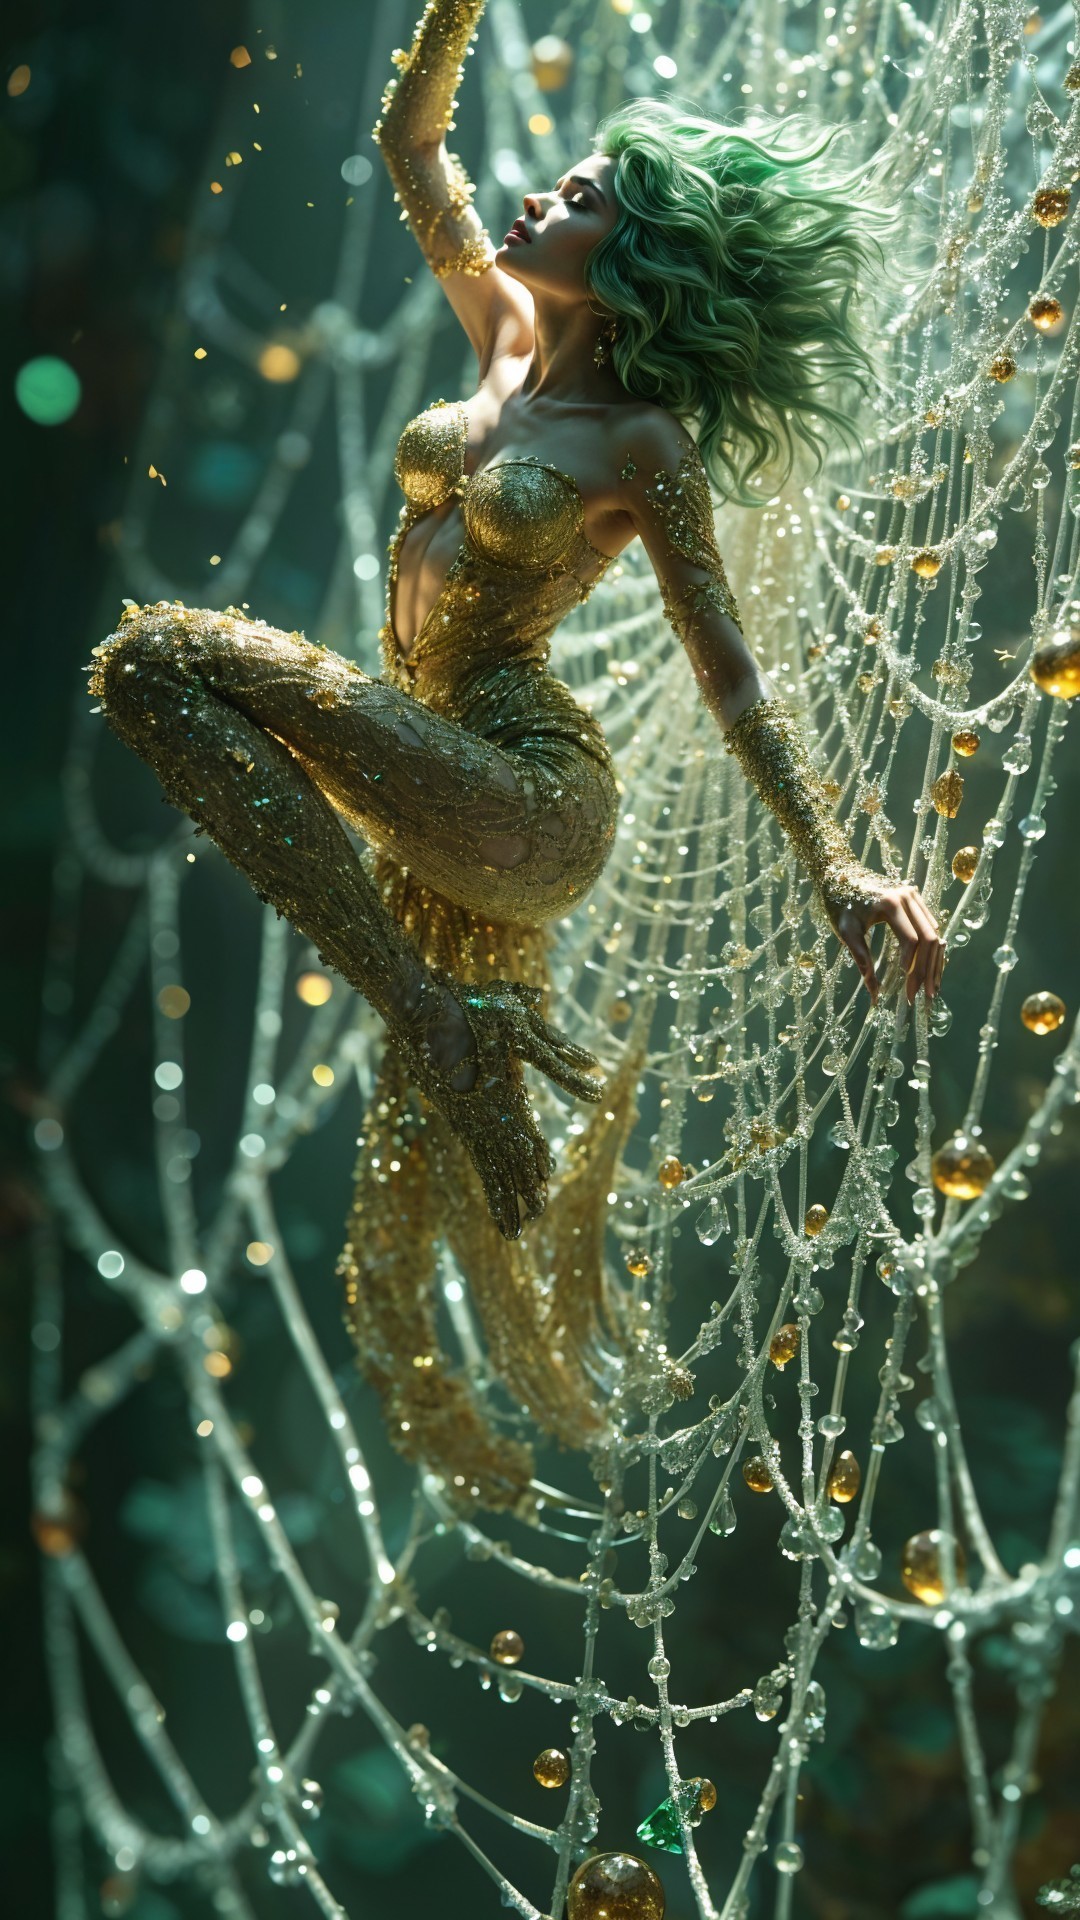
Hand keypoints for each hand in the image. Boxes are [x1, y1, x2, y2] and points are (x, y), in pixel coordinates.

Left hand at [831, 883, 944, 1007]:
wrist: (841, 876)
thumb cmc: (840, 905)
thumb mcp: (846, 932)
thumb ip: (861, 960)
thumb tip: (874, 994)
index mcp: (891, 903)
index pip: (911, 940)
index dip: (912, 967)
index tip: (907, 990)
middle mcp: (908, 897)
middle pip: (928, 937)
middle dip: (927, 969)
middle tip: (923, 995)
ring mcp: (915, 896)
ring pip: (934, 933)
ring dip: (934, 962)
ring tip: (931, 988)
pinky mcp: (917, 900)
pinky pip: (931, 927)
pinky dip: (932, 950)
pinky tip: (930, 970)